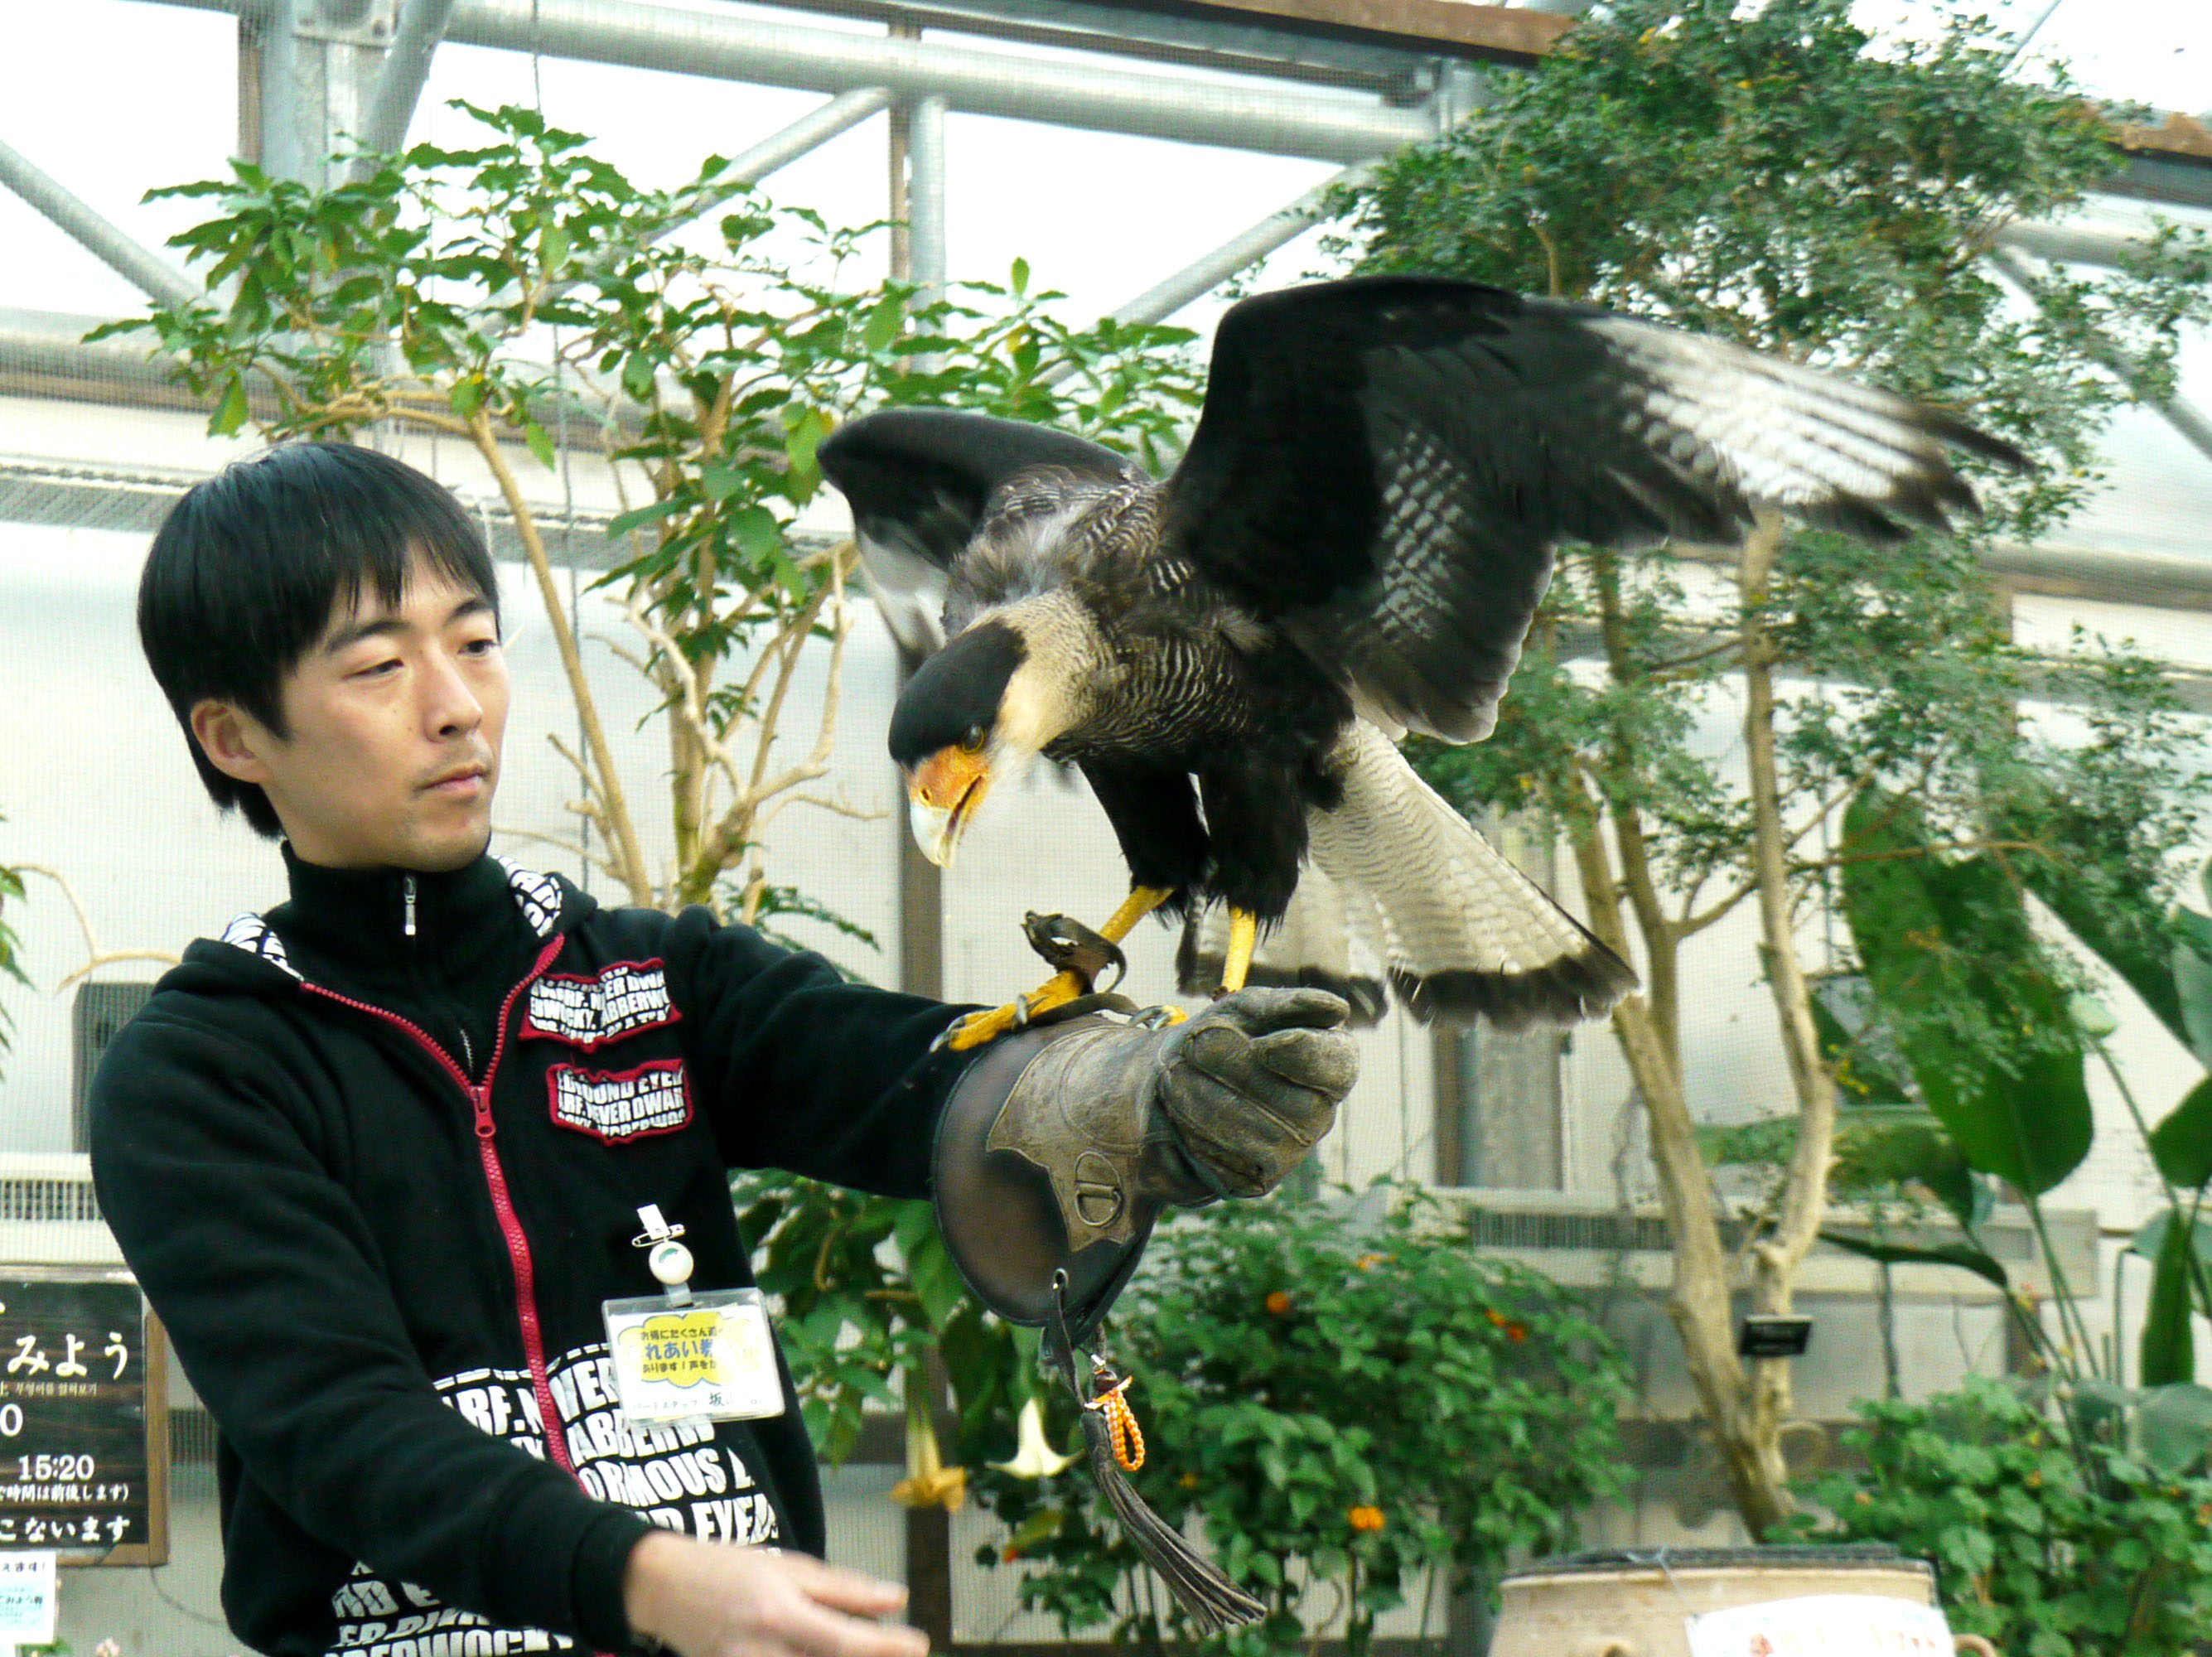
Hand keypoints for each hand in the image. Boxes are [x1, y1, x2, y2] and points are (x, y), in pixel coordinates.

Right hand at [623, 1530, 928, 1656]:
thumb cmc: (730, 1569)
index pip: (843, 1640)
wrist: (662, 1586)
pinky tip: (820, 1655)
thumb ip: (842, 1589)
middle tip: (903, 1654)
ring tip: (867, 1652)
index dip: (886, 1648)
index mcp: (779, 1611)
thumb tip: (896, 1599)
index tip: (920, 1646)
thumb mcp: (789, 1567)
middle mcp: (761, 1651)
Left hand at [1154, 987, 1356, 1198]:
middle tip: (1197, 1048)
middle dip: (1240, 1074)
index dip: (1304, 1056)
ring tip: (1179, 1075)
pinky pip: (1235, 1159)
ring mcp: (1292, 1151)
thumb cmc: (1215, 1039)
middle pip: (1301, 1105)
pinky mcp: (1257, 1178)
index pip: (1341, 1067)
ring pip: (1262, 1133)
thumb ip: (1288, 1005)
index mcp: (1327, 1065)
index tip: (1261, 1045)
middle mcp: (1319, 1113)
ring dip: (1209, 1098)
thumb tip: (1338, 1009)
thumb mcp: (1243, 1011)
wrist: (1161, 1083)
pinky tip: (1182, 1110)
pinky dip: (1199, 1130)